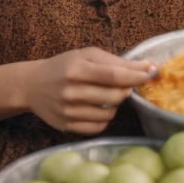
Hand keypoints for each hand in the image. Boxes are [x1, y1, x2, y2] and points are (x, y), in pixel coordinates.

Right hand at [25, 47, 157, 134]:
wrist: (32, 85)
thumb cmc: (64, 66)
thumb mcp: (86, 55)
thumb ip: (116, 61)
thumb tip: (147, 67)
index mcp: (76, 68)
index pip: (113, 75)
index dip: (136, 75)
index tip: (152, 73)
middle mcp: (71, 90)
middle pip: (114, 96)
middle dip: (126, 90)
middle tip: (124, 84)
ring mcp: (68, 111)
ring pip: (109, 113)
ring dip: (115, 104)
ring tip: (106, 95)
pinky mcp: (66, 126)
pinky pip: (99, 127)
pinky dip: (105, 118)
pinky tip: (97, 107)